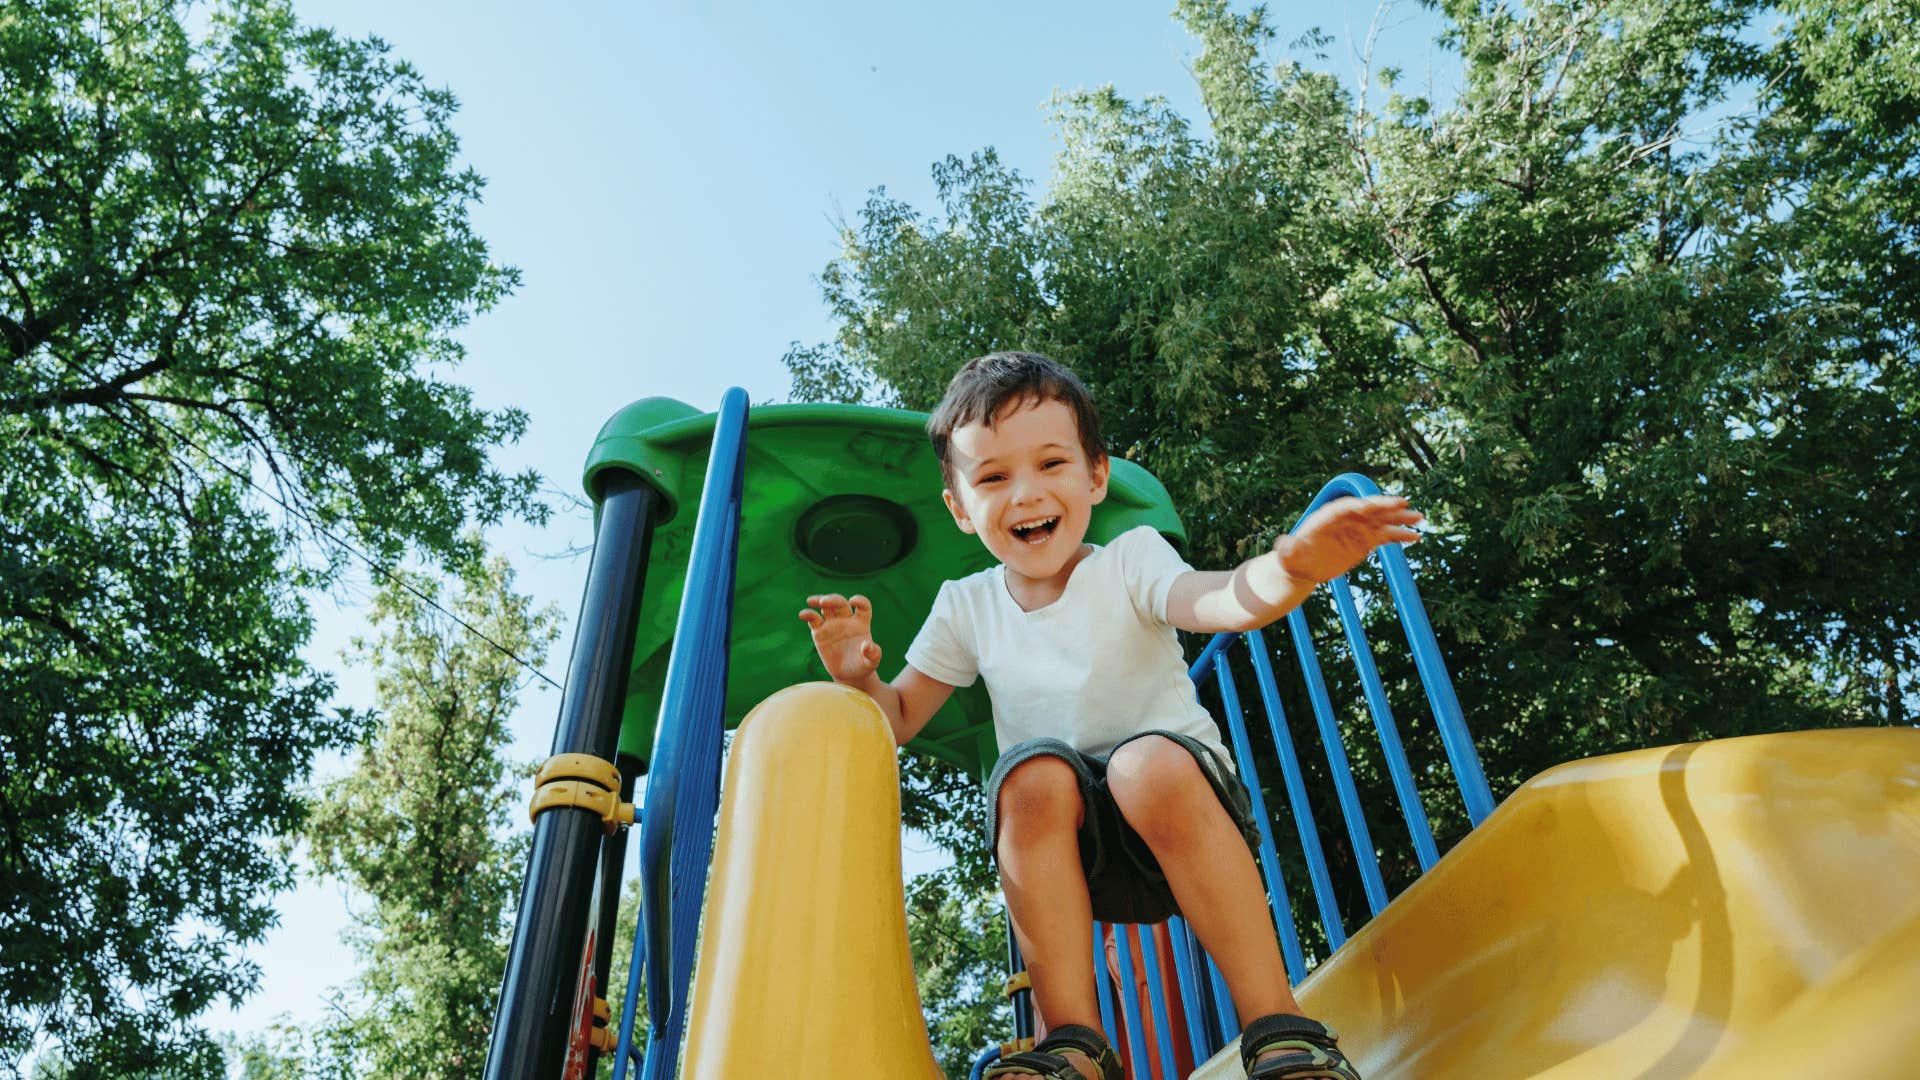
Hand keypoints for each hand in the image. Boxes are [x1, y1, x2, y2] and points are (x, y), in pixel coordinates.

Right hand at [797, 593, 881, 682]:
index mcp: (861, 623)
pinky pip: (813, 619)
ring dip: (819, 600)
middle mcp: (846, 620)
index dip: (860, 601)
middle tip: (824, 602)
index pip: (863, 606)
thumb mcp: (871, 662)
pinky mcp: (819, 632)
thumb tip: (867, 645)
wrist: (849, 675)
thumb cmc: (863, 666)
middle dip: (833, 599)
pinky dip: (808, 615)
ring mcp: (832, 624)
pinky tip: (803, 614)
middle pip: (840, 603)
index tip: (854, 601)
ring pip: (825, 607)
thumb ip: (873, 653)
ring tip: (811, 601)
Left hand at [1273, 495, 1423, 584]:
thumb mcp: (1288, 555)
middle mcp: (1346, 519)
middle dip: (1387, 507)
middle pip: (1369, 510)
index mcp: (1329, 517)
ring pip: (1382, 521)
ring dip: (1400, 519)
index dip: (1367, 504)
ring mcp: (1358, 529)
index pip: (1351, 507)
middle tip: (1406, 504)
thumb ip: (1286, 548)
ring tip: (1420, 518)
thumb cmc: (1293, 558)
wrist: (1303, 565)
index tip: (1379, 503)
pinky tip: (1416, 537)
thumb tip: (1280, 544)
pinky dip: (1400, 536)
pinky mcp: (1365, 541)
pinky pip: (1386, 536)